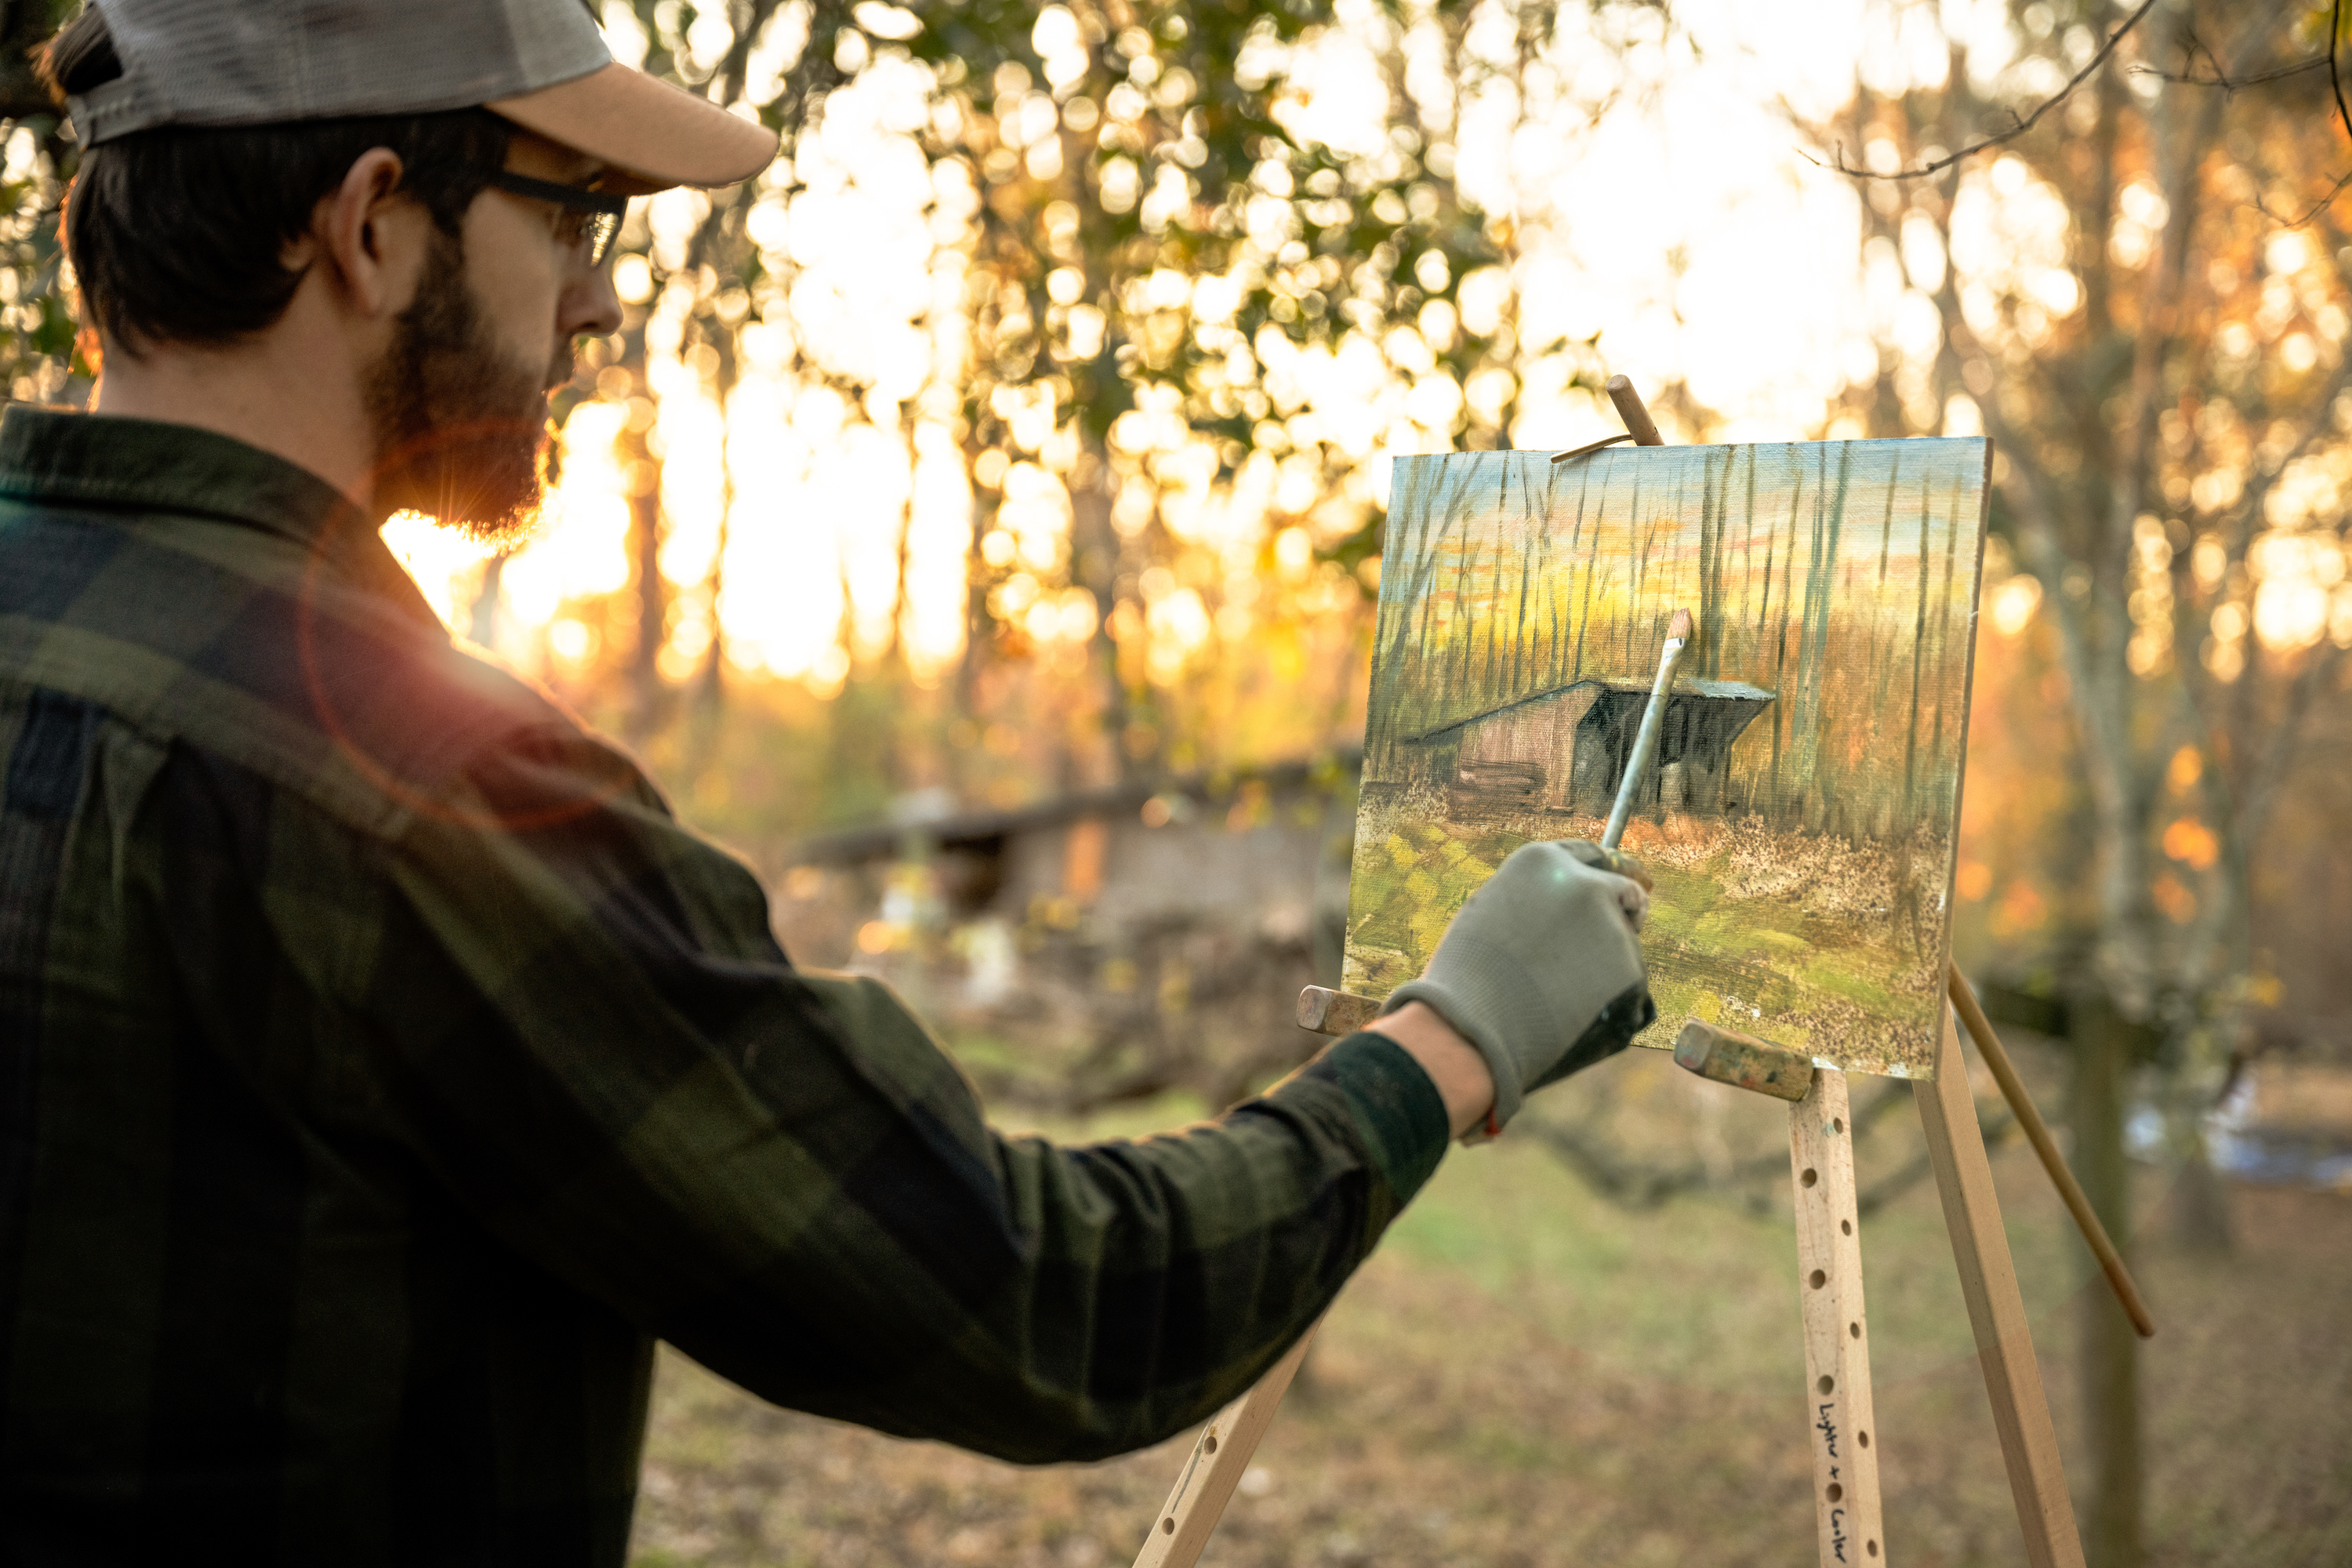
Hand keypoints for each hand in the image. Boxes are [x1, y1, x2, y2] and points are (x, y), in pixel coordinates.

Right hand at [1379, 839, 1654, 1130]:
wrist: (1472, 1026)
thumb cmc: (1467, 977)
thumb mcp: (1492, 914)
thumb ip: (1534, 902)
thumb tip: (1560, 915)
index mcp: (1542, 861)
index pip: (1589, 855)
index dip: (1603, 873)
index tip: (1615, 887)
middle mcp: (1583, 882)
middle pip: (1623, 892)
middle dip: (1624, 913)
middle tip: (1617, 938)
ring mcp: (1611, 923)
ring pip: (1624, 944)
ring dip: (1607, 965)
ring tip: (1560, 998)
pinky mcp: (1631, 967)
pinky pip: (1629, 984)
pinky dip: (1612, 1000)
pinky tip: (1574, 1016)